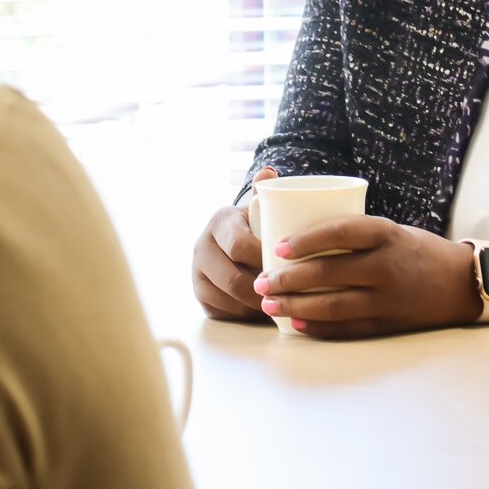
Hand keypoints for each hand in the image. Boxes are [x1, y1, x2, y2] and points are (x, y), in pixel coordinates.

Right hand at [192, 167, 278, 319]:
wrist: (233, 241)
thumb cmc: (256, 225)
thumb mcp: (260, 208)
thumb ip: (266, 192)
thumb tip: (269, 173)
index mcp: (220, 222)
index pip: (240, 246)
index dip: (265, 260)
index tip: (289, 267)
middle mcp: (202, 247)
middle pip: (233, 279)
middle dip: (263, 290)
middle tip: (290, 294)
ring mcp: (198, 273)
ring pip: (230, 299)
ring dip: (257, 306)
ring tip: (282, 304)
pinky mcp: (201, 296)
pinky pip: (225, 312)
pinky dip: (247, 315)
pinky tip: (266, 311)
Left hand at [251, 216, 481, 338]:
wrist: (462, 282)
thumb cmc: (416, 250)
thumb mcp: (390, 230)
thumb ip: (353, 233)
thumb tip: (296, 228)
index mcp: (386, 234)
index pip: (341, 231)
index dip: (306, 239)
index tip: (277, 246)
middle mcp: (387, 265)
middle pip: (329, 272)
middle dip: (288, 278)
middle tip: (260, 280)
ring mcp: (388, 298)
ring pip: (333, 304)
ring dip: (295, 305)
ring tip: (268, 303)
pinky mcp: (389, 324)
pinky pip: (348, 328)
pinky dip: (318, 327)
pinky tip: (296, 323)